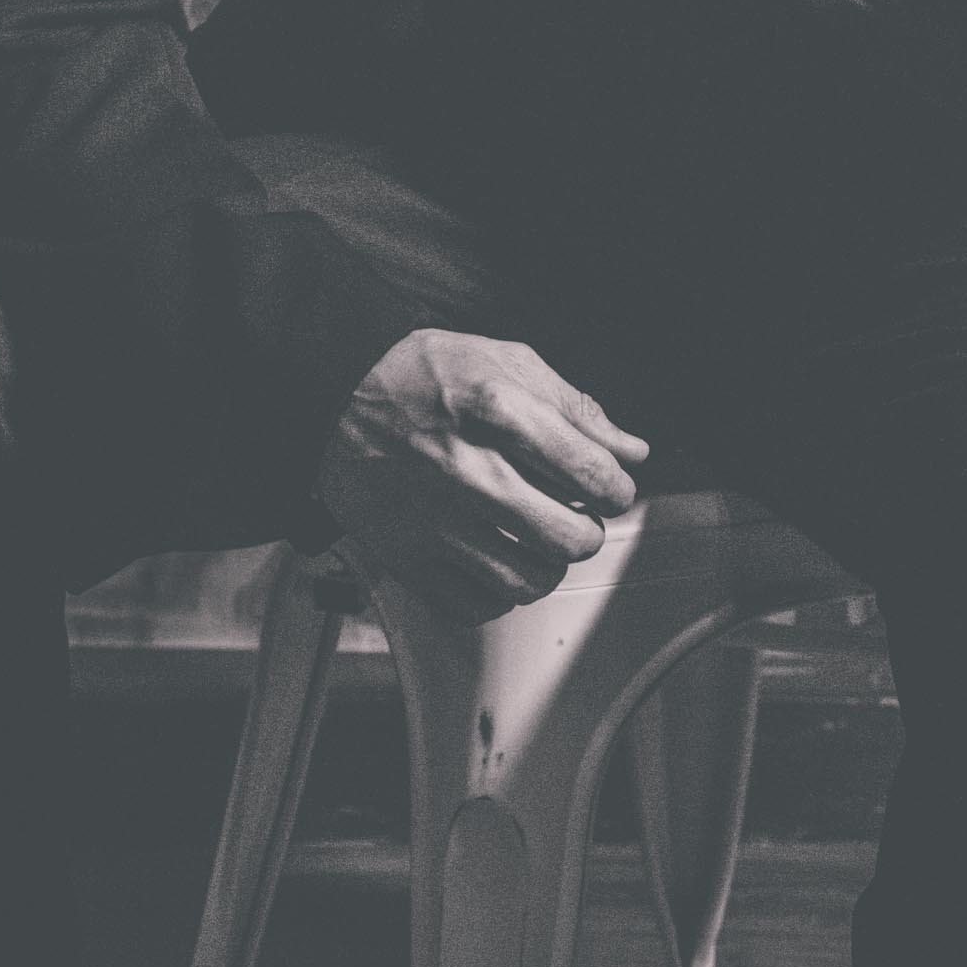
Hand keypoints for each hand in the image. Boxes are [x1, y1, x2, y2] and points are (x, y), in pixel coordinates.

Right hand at [317, 329, 648, 622]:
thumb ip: (575, 406)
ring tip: (541, 540)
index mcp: (495, 408)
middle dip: (589, 529)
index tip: (611, 486)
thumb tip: (631, 451)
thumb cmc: (424, 374)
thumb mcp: (505, 360)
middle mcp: (465, 467)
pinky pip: (474, 606)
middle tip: (579, 515)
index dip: (616, 486)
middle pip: (567, 535)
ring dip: (548, 564)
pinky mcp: (406, 556)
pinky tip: (497, 559)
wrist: (334, 394)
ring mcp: (433, 518)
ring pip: (527, 580)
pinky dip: (497, 594)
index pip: (588, 470)